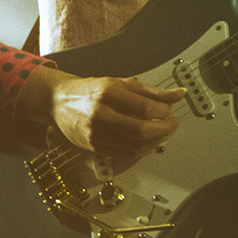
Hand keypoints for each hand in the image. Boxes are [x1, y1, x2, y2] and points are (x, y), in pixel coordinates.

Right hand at [24, 66, 184, 155]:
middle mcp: (101, 115)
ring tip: (162, 132)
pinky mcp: (94, 148)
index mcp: (108, 94)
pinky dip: (143, 150)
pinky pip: (125, 154)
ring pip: (136, 146)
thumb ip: (152, 91)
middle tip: (172, 124)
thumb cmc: (91, 91)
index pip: (146, 108)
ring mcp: (96, 134)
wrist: (59, 102)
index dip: (164, 111)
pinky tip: (149, 142)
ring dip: (157, 141)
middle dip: (164, 129)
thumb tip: (178, 94)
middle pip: (142, 130)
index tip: (169, 109)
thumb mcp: (121, 84)